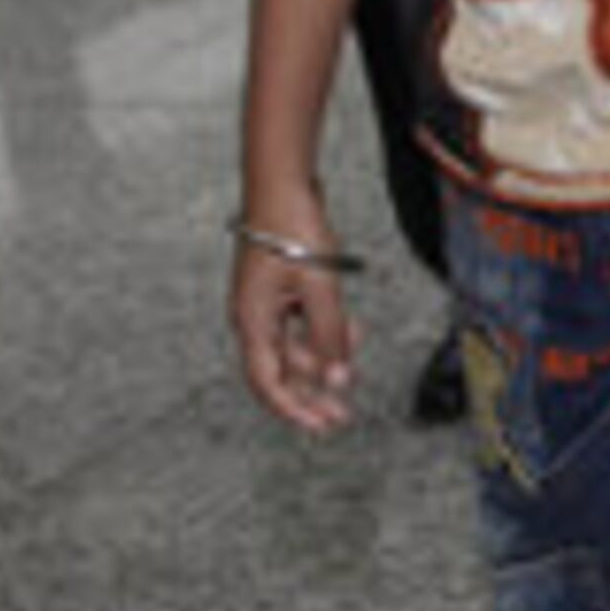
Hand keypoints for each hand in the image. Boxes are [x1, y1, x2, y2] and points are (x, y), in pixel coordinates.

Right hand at [230, 210, 359, 433]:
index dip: (294, 408)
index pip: (268, 382)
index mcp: (252, 321)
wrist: (282, 183)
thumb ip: (329, 333)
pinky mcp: (282, 288)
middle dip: (313, 391)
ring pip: (297, 345)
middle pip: (282, 369)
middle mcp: (254, 317)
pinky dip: (325, 330)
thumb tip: (339, 379)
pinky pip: (303, 321)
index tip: (321, 426)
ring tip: (357, 355)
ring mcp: (267, 303)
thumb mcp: (318, 284)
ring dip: (326, 355)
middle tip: (344, 414)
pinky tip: (353, 330)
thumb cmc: (292, 229)